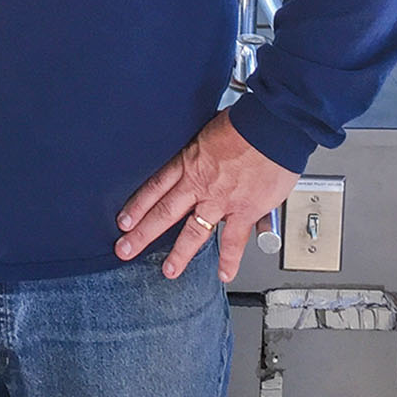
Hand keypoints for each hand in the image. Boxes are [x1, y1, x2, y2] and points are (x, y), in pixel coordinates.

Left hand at [114, 109, 299, 283]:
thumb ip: (201, 147)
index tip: (124, 221)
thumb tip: (199, 149)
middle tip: (125, 249)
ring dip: (179, 254)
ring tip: (168, 271)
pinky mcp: (244, 210)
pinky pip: (234, 240)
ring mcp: (221, 200)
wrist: (271, 127)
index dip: (137, 206)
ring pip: (194, 232)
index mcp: (189, 161)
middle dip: (142, 234)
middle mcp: (200, 184)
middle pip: (164, 213)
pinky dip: (230, 259)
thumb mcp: (208, 128)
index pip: (155, 187)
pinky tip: (223, 273)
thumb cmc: (245, 123)